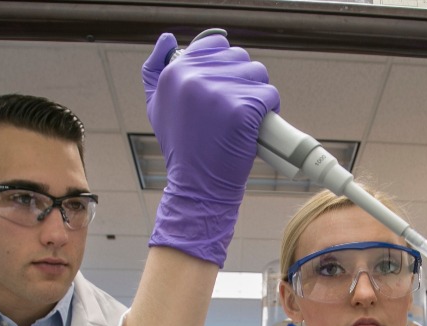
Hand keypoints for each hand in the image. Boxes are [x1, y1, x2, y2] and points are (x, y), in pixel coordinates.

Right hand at [142, 30, 280, 266]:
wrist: (197, 185)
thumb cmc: (182, 147)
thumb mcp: (157, 106)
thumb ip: (156, 70)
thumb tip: (167, 39)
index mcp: (175, 72)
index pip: (216, 44)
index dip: (227, 64)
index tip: (226, 87)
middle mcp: (194, 77)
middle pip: (240, 58)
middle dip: (244, 81)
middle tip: (236, 109)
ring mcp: (219, 92)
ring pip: (258, 74)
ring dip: (259, 94)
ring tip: (246, 118)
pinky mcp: (242, 109)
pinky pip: (269, 95)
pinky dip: (270, 109)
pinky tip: (257, 125)